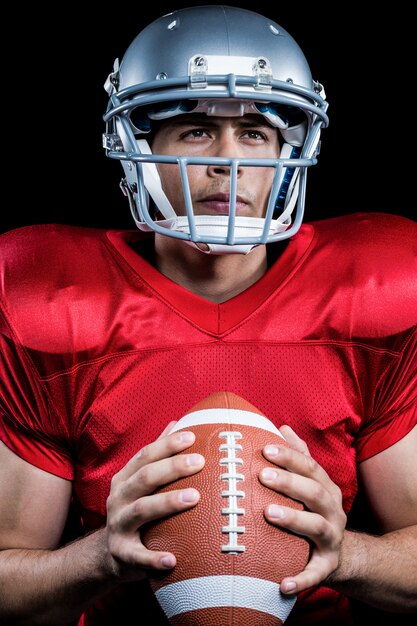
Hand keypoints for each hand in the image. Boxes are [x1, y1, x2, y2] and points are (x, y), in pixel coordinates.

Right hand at [105, 427, 204, 580]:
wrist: (108, 554)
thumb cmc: (135, 509)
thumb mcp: (139, 481)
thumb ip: (157, 455)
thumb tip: (177, 423)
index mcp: (125, 479)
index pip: (145, 455)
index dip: (167, 445)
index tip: (192, 437)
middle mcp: (119, 499)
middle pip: (145, 478)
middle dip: (172, 468)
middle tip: (199, 462)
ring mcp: (118, 525)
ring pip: (141, 510)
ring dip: (168, 503)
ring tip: (195, 498)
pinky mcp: (122, 554)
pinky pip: (137, 557)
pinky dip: (153, 559)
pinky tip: (173, 560)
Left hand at [259, 425, 346, 593]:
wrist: (339, 553)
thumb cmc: (313, 510)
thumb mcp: (310, 482)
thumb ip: (298, 455)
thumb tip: (281, 426)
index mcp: (325, 488)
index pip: (310, 467)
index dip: (289, 456)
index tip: (266, 448)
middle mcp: (333, 510)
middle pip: (315, 493)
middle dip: (289, 483)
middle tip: (261, 475)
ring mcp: (332, 538)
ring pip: (317, 528)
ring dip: (293, 520)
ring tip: (268, 513)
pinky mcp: (327, 566)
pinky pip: (316, 574)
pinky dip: (301, 579)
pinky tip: (282, 584)